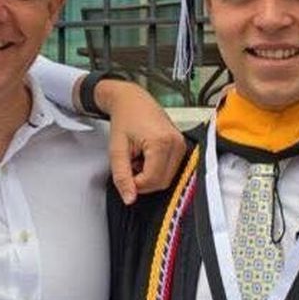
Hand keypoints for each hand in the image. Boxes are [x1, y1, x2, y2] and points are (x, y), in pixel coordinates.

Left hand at [97, 80, 186, 204]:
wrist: (131, 100)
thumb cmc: (124, 119)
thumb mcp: (116, 150)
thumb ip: (122, 177)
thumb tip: (129, 198)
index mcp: (161, 142)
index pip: (152, 181)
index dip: (136, 184)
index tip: (126, 173)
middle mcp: (176, 143)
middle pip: (162, 182)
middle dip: (144, 181)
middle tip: (131, 165)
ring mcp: (182, 144)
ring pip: (168, 178)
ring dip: (150, 175)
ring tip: (139, 159)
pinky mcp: (182, 146)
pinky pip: (171, 169)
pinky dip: (157, 169)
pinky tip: (147, 157)